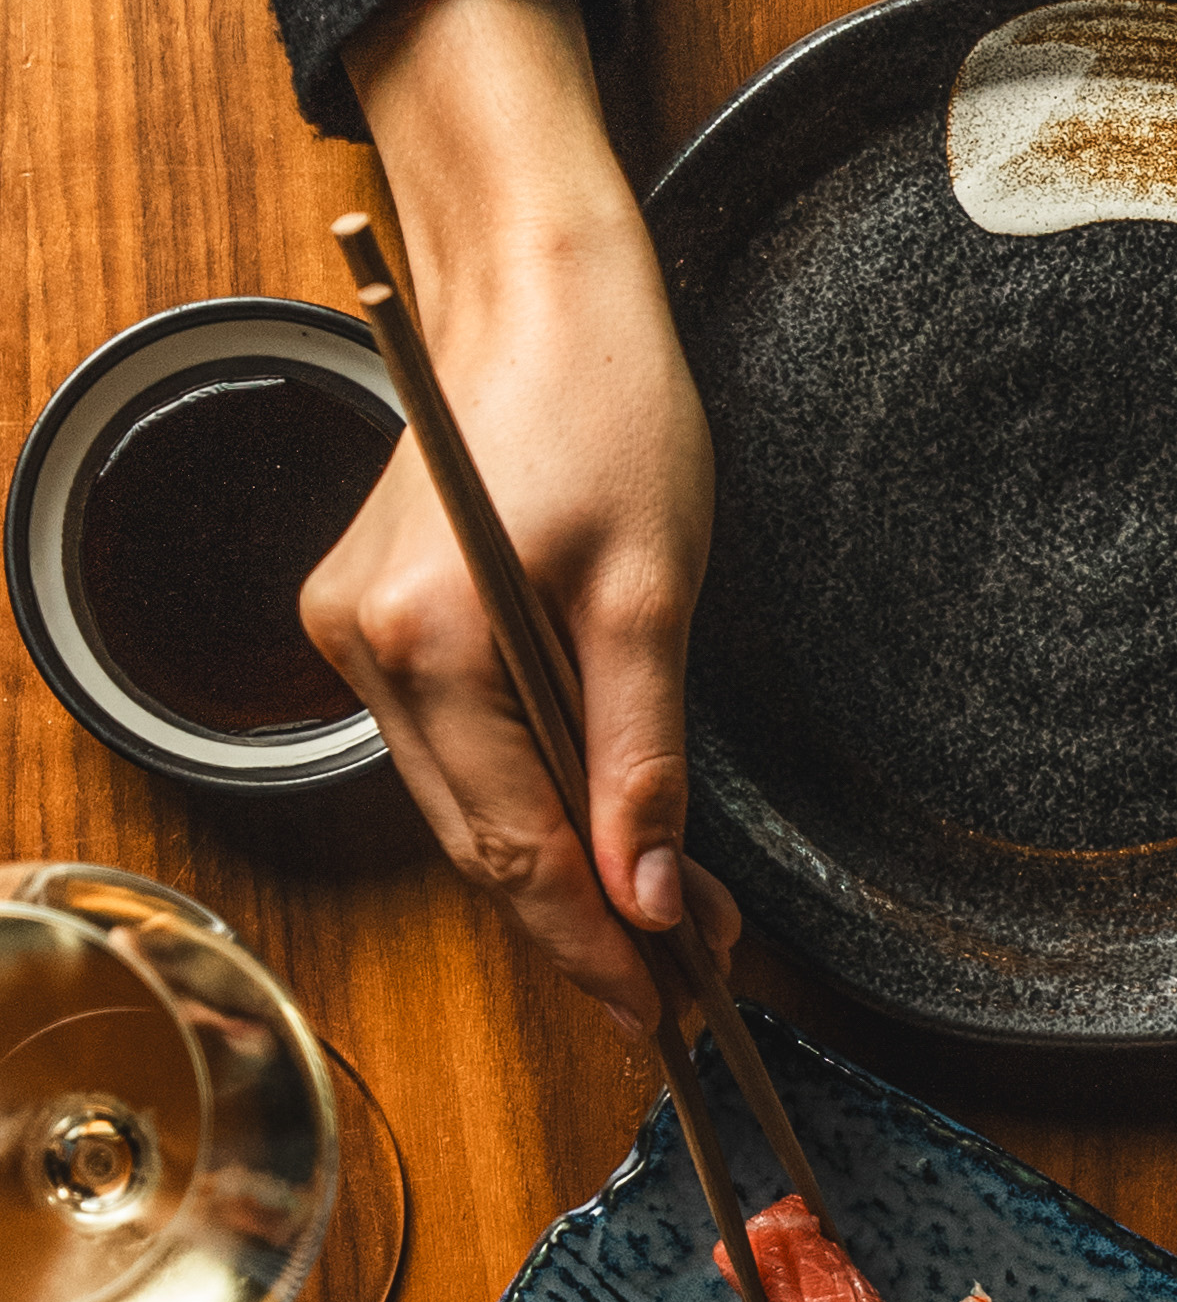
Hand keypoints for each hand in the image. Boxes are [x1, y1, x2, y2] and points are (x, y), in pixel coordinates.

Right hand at [302, 0, 738, 1036]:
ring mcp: (356, 641)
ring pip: (468, 811)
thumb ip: (644, 758)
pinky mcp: (373, 627)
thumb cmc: (607, 409)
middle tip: (694, 980)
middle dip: (591, 925)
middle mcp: (365, 652)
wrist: (533, 291)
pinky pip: (457, 756)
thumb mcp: (654, 595)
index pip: (516, 850)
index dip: (597, 947)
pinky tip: (605, 835)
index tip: (672, 1010)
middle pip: (484, 848)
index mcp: (425, 641)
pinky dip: (532, 804)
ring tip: (672, 923)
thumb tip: (651, 901)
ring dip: (565, 874)